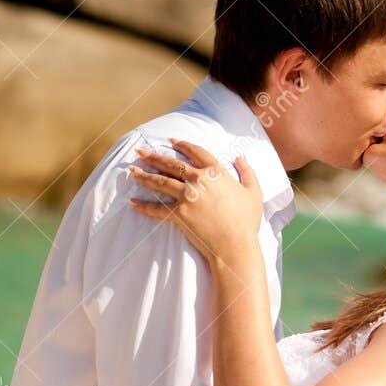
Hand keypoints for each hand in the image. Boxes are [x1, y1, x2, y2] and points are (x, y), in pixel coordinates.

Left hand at [130, 139, 262, 263]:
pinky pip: (156, 208)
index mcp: (215, 172)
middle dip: (154, 156)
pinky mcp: (178, 214)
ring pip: (160, 182)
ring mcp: (187, 197)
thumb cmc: (247, 221)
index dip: (182, 145)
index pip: (195, 152)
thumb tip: (240, 157)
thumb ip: (247, 171)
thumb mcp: (253, 192)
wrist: (236, 245)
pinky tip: (133, 202)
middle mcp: (198, 180)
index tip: (170, 141)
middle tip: (140, 152)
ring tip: (132, 170)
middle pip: (171, 164)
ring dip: (144, 175)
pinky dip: (143, 206)